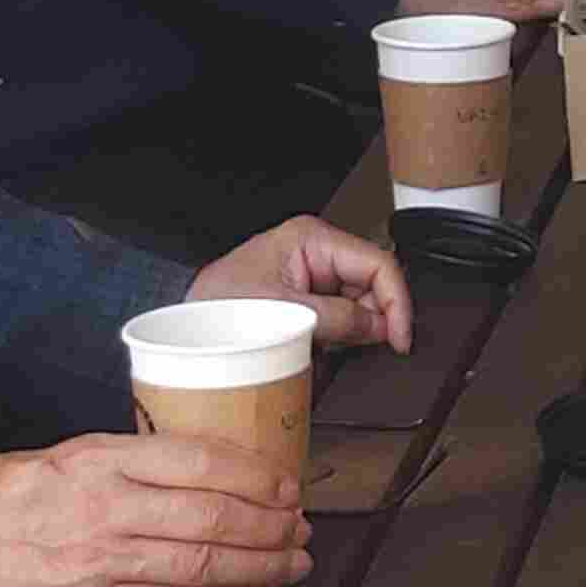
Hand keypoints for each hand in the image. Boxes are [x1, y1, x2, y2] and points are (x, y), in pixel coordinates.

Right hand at [0, 434, 306, 586]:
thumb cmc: (7, 496)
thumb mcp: (70, 452)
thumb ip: (136, 458)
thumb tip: (211, 466)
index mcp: (100, 462)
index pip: (198, 461)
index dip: (254, 475)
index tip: (285, 482)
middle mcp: (106, 512)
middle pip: (211, 519)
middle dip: (271, 525)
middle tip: (300, 525)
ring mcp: (104, 564)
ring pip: (202, 566)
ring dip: (261, 566)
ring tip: (293, 560)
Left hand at [192, 214, 413, 357]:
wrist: (186, 328)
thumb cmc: (219, 307)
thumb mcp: (286, 315)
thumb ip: (339, 320)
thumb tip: (380, 328)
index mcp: (313, 239)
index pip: (378, 264)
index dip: (396, 302)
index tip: (399, 338)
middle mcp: (315, 252)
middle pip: (371, 284)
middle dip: (373, 318)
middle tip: (364, 347)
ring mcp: (311, 275)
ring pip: (358, 304)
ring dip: (353, 331)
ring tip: (328, 347)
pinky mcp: (304, 298)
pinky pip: (338, 317)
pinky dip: (338, 337)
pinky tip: (321, 347)